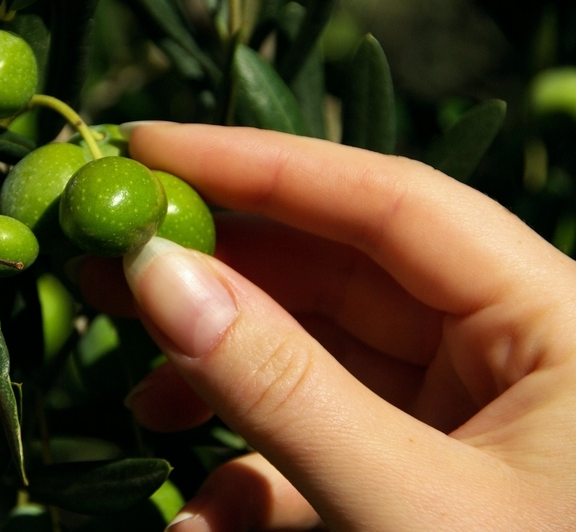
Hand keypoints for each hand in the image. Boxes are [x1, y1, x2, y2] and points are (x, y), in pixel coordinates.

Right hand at [80, 123, 575, 530]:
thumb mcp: (406, 507)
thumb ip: (280, 386)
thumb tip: (157, 273)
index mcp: (557, 317)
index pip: (388, 200)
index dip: (261, 164)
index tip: (148, 149)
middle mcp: (510, 345)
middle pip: (340, 267)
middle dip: (222, 268)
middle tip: (113, 252)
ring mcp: (464, 411)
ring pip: (320, 353)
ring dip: (223, 376)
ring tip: (139, 394)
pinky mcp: (422, 469)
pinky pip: (324, 436)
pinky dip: (255, 468)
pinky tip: (202, 516)